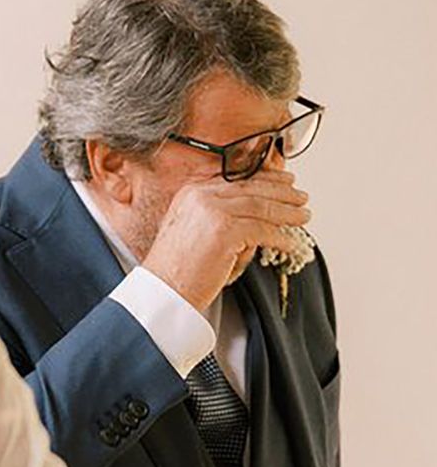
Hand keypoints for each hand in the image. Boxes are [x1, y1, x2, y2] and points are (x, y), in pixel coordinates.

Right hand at [142, 169, 309, 311]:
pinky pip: (262, 230)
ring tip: (303, 217)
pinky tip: (289, 244)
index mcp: (192, 191)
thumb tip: (256, 214)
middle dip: (281, 192)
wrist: (164, 289)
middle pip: (252, 187)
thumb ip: (219, 215)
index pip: (236, 177)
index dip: (265, 177)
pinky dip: (280, 238)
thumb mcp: (194, 229)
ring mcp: (212, 210)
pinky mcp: (224, 230)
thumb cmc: (178, 267)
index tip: (284, 180)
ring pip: (261, 206)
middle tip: (300, 197)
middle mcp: (200, 195)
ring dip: (287, 213)